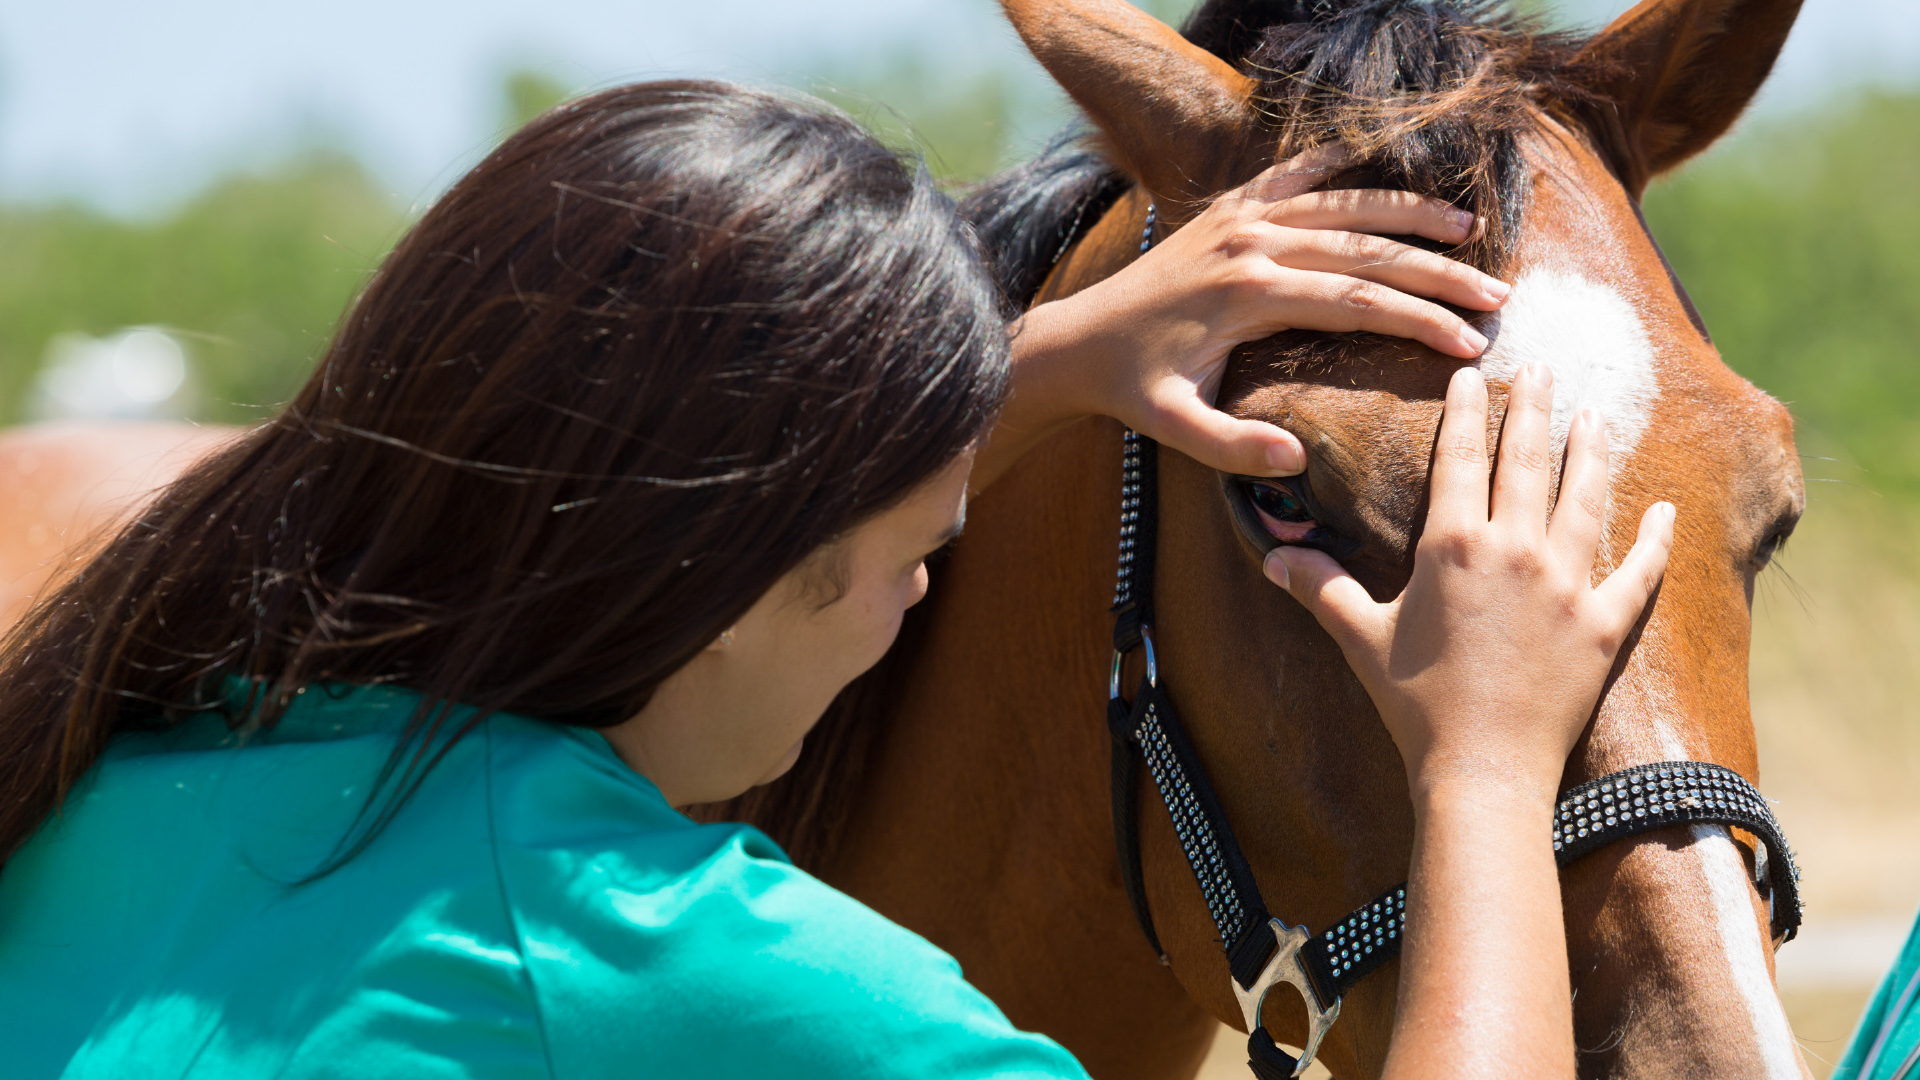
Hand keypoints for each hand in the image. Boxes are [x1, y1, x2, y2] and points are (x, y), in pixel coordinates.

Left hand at [987, 144, 1510, 488]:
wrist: (1077, 340)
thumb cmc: (1132, 389)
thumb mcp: (1175, 428)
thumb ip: (1233, 449)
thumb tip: (1298, 461)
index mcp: (1249, 294)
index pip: (1358, 302)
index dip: (1420, 323)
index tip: (1471, 346)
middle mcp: (1251, 242)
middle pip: (1367, 249)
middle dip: (1438, 272)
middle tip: (1497, 295)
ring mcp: (1240, 217)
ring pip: (1343, 204)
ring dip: (1408, 214)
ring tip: (1468, 226)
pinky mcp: (1227, 207)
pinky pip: (1294, 175)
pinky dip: (1340, 169)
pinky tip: (1384, 172)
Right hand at [1264, 364, 1674, 803]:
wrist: (1482, 768)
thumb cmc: (1414, 704)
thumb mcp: (1359, 639)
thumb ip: (1320, 589)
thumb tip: (1271, 558)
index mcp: (1454, 546)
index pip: (1460, 460)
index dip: (1464, 413)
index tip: (1471, 376)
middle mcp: (1516, 551)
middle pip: (1528, 462)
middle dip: (1534, 409)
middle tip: (1541, 368)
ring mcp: (1568, 586)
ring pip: (1586, 499)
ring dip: (1592, 452)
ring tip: (1598, 414)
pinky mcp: (1605, 625)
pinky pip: (1640, 571)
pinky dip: (1655, 538)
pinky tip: (1665, 509)